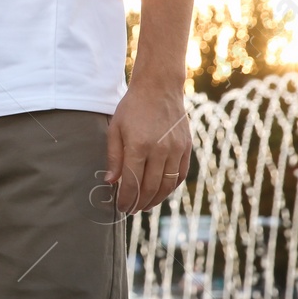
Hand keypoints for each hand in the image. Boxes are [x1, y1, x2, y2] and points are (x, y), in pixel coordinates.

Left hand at [105, 83, 191, 213]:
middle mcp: (160, 150)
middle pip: (150, 187)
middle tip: (131, 210)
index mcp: (139, 146)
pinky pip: (180, 175)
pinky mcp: (187, 148)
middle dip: (139, 202)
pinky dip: (171, 188)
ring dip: (156, 199)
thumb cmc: (132, 108)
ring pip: (167, 185)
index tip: (120, 207)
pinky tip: (161, 192)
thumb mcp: (115, 129)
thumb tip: (111, 182)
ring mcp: (176, 150)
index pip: (132, 182)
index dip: (126, 198)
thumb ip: (114, 157)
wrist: (159, 88)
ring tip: (145, 206)